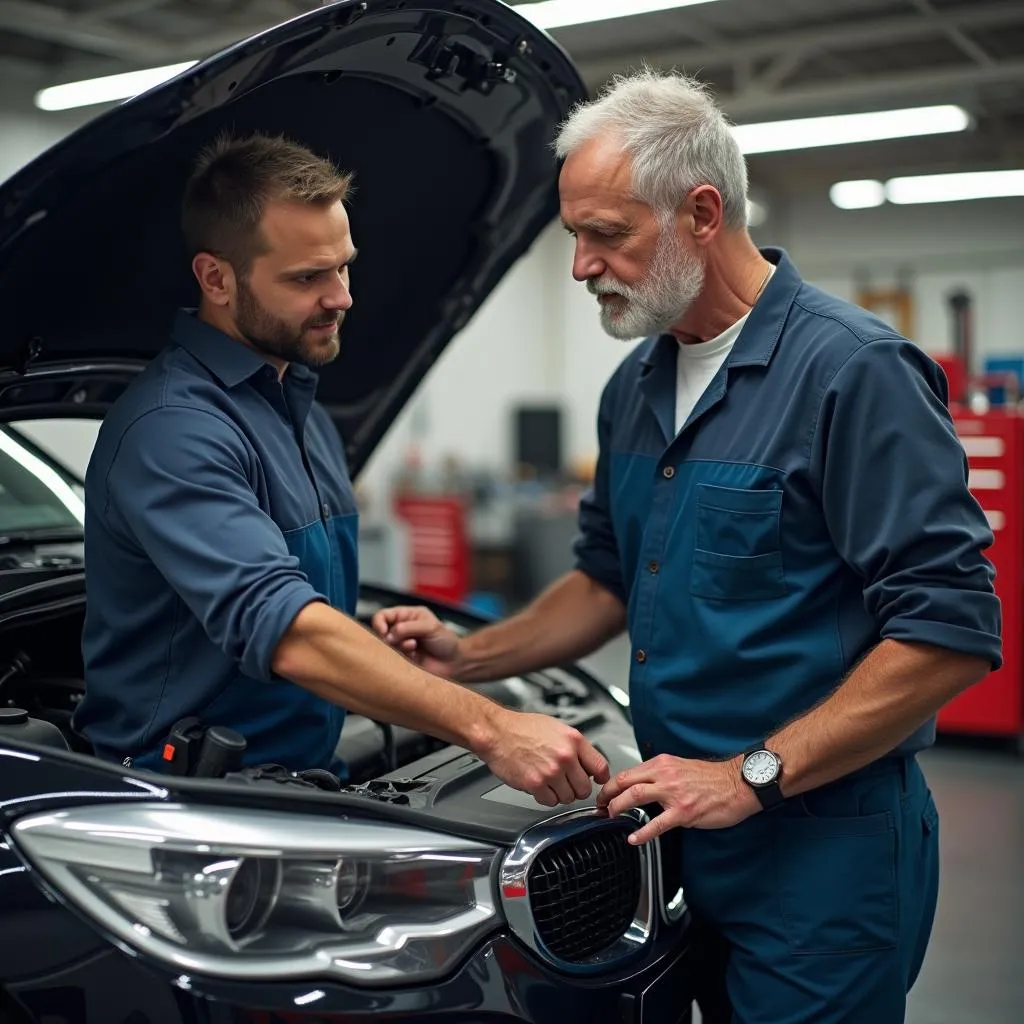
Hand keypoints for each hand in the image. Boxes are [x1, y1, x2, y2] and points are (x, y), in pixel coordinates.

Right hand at [372, 605, 462, 677]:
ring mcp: (400, 645)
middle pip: (379, 632)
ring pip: (385, 646)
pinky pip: (391, 659)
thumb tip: (389, 635)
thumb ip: (408, 627)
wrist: (454, 663)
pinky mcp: (401, 660)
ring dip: (398, 646)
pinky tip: (415, 655)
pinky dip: (402, 656)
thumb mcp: (430, 627)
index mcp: (406, 615)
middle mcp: (400, 630)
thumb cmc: (445, 641)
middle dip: (387, 637)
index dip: (379, 622)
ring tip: (413, 647)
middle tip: (396, 641)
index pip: (383, 615)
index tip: (383, 631)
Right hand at [479, 708, 610, 806]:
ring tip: (550, 781)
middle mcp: (565, 756)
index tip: (597, 781)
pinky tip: (539, 785)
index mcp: (573, 740)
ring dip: (560, 794)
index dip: (599, 777)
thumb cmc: (522, 728)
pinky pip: (550, 802)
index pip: (600, 767)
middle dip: (576, 788)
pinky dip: (545, 797)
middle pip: (584, 788)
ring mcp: (551, 772)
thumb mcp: (557, 728)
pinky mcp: (535, 784)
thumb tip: (588, 763)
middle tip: (567, 783)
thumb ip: (575, 746)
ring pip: (568, 798)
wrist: (497, 732)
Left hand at [596, 754, 760, 843]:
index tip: (603, 794)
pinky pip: (658, 823)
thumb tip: (642, 783)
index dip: (611, 784)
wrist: (738, 783)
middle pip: (625, 782)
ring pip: (635, 796)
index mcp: (663, 764)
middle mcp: (665, 774)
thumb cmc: (713, 778)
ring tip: (610, 816)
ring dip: (617, 807)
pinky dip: (642, 832)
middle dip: (607, 795)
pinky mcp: (684, 812)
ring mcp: (674, 793)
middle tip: (599, 806)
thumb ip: (660, 774)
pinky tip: (634, 838)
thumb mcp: (681, 766)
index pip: (628, 772)